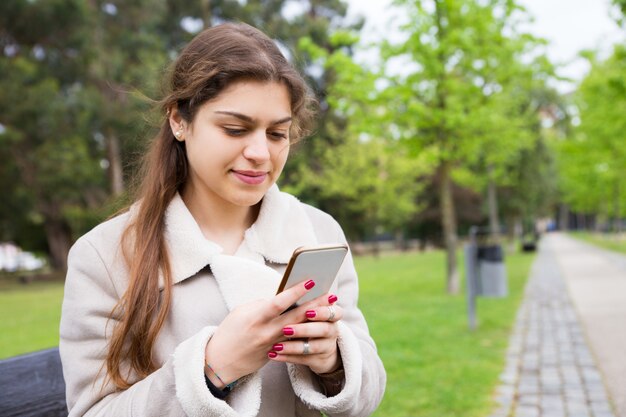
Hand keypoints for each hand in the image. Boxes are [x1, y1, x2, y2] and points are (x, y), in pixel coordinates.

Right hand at [204, 279, 324, 387]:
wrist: (221, 362)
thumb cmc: (230, 331)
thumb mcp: (241, 312)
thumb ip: (262, 305)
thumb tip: (282, 299)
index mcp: (255, 318)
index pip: (278, 302)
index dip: (295, 292)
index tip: (310, 281)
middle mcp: (266, 332)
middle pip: (295, 316)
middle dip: (315, 305)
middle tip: (331, 295)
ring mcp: (273, 344)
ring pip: (299, 330)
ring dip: (316, 318)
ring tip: (331, 308)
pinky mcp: (276, 353)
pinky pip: (294, 342)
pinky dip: (307, 332)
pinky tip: (320, 325)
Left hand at [267, 294, 342, 374]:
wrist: (319, 347)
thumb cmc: (307, 319)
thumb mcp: (309, 310)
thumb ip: (302, 302)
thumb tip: (286, 290)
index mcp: (331, 314)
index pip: (333, 311)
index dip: (322, 311)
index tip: (308, 311)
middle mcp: (332, 330)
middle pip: (322, 329)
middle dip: (304, 329)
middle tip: (286, 329)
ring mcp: (326, 346)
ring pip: (312, 347)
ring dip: (294, 346)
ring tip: (276, 346)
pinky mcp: (318, 360)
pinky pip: (303, 359)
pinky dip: (287, 357)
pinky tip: (273, 355)